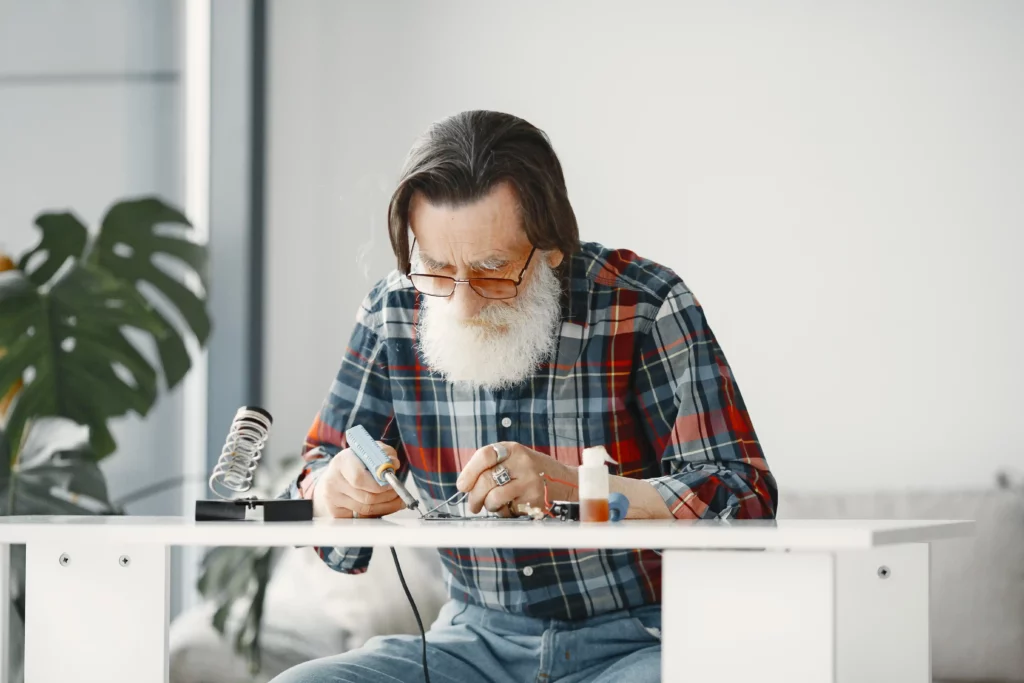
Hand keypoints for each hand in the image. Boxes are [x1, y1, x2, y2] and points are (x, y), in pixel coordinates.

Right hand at [311, 443, 404, 518]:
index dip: (380, 484)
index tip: (393, 484)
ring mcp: (332, 498)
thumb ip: (385, 454)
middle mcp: (333, 480)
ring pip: (365, 510)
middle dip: (387, 497)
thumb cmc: (356, 463)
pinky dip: (376, 514)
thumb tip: (393, 464)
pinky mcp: (335, 511)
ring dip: (385, 506)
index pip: (360, 478)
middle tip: (398, 494)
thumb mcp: (371, 451)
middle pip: (366, 497)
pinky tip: (382, 506)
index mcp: (342, 462)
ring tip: (395, 500)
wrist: (335, 475)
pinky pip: (361, 517)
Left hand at [456, 442, 577, 516]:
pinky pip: (508, 510)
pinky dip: (504, 512)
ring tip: (493, 505)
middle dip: (474, 496)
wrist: (564, 480)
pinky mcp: (535, 501)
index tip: (462, 486)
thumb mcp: (513, 458)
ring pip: (495, 498)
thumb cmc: (530, 470)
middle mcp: (522, 463)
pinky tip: (511, 506)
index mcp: (513, 449)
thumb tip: (465, 486)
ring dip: (488, 506)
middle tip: (473, 504)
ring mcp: (530, 482)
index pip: (485, 455)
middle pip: (486, 480)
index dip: (469, 471)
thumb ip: (491, 466)